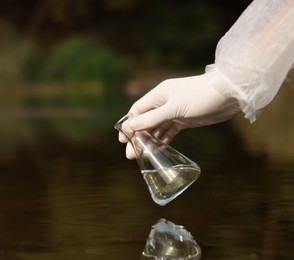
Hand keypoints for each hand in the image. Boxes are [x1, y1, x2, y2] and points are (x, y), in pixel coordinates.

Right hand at [119, 74, 240, 158]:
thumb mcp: (175, 108)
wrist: (229, 94)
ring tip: (141, 156)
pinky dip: (162, 141)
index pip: (137, 110)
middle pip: (145, 121)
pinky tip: (156, 151)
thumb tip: (131, 126)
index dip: (128, 124)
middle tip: (131, 155)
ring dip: (149, 141)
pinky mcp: (184, 120)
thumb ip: (153, 118)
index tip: (122, 139)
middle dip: (137, 137)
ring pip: (157, 128)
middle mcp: (164, 102)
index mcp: (159, 94)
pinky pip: (169, 132)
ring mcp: (174, 112)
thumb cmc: (201, 96)